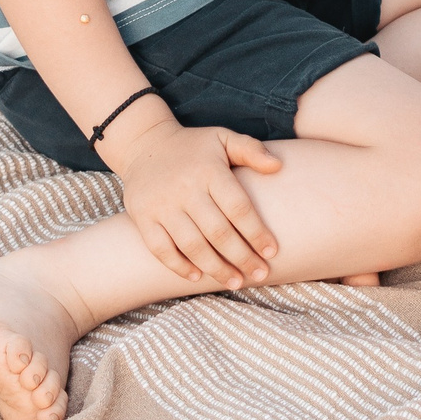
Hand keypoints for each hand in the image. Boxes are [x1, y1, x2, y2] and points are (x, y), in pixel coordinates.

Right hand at [106, 118, 283, 289]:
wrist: (144, 144)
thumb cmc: (193, 147)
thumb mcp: (222, 138)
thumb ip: (251, 149)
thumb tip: (277, 166)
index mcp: (209, 170)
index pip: (238, 207)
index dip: (256, 233)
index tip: (271, 252)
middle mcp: (185, 188)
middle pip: (218, 232)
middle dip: (242, 257)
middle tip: (259, 274)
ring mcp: (161, 205)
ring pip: (192, 245)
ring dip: (216, 268)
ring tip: (235, 281)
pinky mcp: (143, 217)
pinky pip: (161, 248)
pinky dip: (179, 266)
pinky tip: (197, 276)